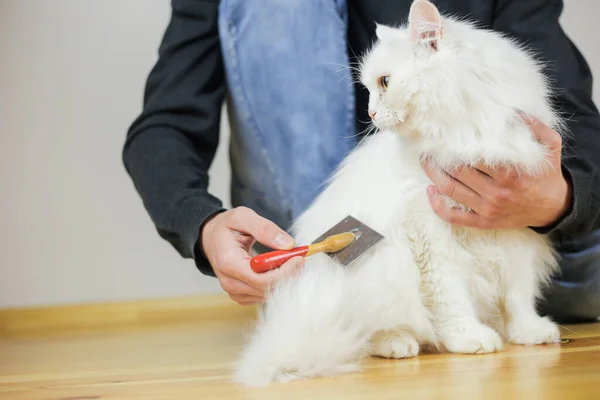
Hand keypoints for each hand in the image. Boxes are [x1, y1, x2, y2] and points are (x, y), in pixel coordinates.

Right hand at [200, 207, 304, 304]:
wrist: (210, 238)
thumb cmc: (226, 227)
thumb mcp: (243, 217)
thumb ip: (265, 229)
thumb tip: (288, 244)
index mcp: (229, 263)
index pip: (262, 279)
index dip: (285, 272)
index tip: (299, 258)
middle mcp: (230, 282)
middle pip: (267, 290)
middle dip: (288, 275)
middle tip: (299, 258)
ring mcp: (234, 291)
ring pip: (267, 295)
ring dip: (283, 279)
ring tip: (288, 261)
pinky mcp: (240, 295)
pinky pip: (263, 296)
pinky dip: (275, 284)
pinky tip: (278, 270)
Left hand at [423, 115, 571, 229]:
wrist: (554, 207)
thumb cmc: (547, 173)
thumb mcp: (549, 145)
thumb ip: (533, 126)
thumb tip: (512, 111)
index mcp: (509, 172)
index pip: (473, 156)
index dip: (454, 145)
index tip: (444, 136)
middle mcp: (496, 192)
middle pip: (457, 172)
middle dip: (438, 158)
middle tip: (428, 147)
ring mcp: (488, 208)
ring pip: (450, 190)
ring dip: (433, 176)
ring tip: (425, 162)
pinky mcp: (484, 222)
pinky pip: (454, 217)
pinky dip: (437, 206)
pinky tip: (430, 192)